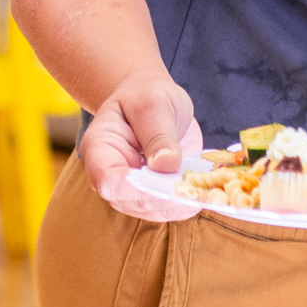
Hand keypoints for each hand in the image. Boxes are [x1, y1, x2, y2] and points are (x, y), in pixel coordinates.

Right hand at [82, 70, 204, 221]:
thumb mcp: (153, 104)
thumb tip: (166, 165)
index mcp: (99, 149)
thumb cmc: (146, 96)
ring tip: (206, 186)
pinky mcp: (152, 195)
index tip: (165, 179)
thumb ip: (158, 133)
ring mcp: (130, 190)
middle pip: (131, 201)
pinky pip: (169, 208)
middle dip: (165, 196)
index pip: (107, 180)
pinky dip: (189, 202)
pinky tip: (207, 188)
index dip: (133, 188)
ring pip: (152, 210)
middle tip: (196, 184)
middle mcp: (109, 176)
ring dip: (180, 202)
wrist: (151, 102)